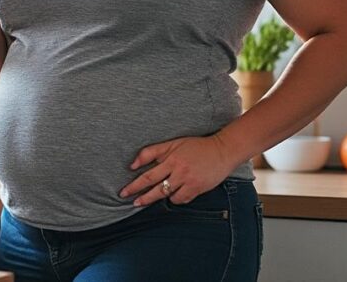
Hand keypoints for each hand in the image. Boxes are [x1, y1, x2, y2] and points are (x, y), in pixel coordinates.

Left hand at [118, 135, 236, 206]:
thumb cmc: (195, 146)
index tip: (124, 192)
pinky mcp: (199, 189)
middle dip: (143, 198)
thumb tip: (132, 165)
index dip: (135, 185)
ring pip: (170, 196)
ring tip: (154, 197)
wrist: (222, 151)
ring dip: (160, 198)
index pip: (148, 175)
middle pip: (157, 189)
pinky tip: (174, 194)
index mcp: (171, 159)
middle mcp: (179, 171)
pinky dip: (176, 198)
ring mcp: (190, 181)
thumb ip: (151, 152)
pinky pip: (182, 199)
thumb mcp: (172, 143)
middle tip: (133, 203)